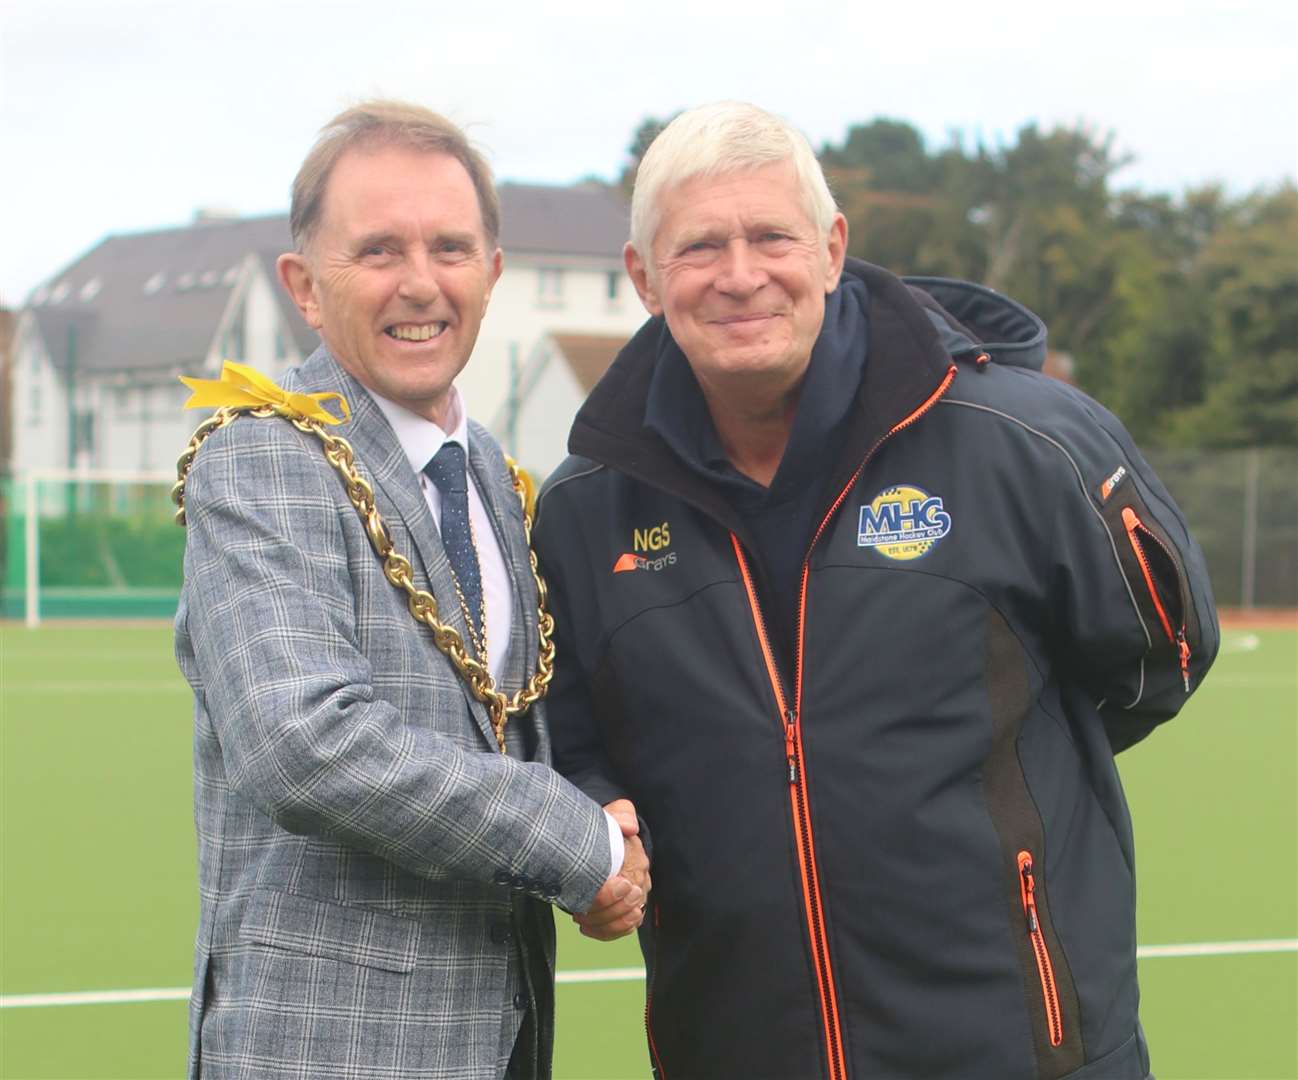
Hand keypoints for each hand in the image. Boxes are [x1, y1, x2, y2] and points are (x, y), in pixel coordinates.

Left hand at [574, 802, 651, 940]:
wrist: (603, 840)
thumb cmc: (606, 828)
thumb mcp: (613, 815)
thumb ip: (622, 815)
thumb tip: (630, 826)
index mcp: (637, 862)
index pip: (631, 887)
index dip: (611, 896)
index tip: (590, 894)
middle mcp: (640, 883)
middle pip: (629, 910)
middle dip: (603, 913)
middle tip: (579, 910)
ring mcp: (635, 899)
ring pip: (626, 923)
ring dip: (602, 924)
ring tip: (579, 917)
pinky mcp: (625, 911)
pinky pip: (620, 930)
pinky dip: (604, 932)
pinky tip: (585, 927)